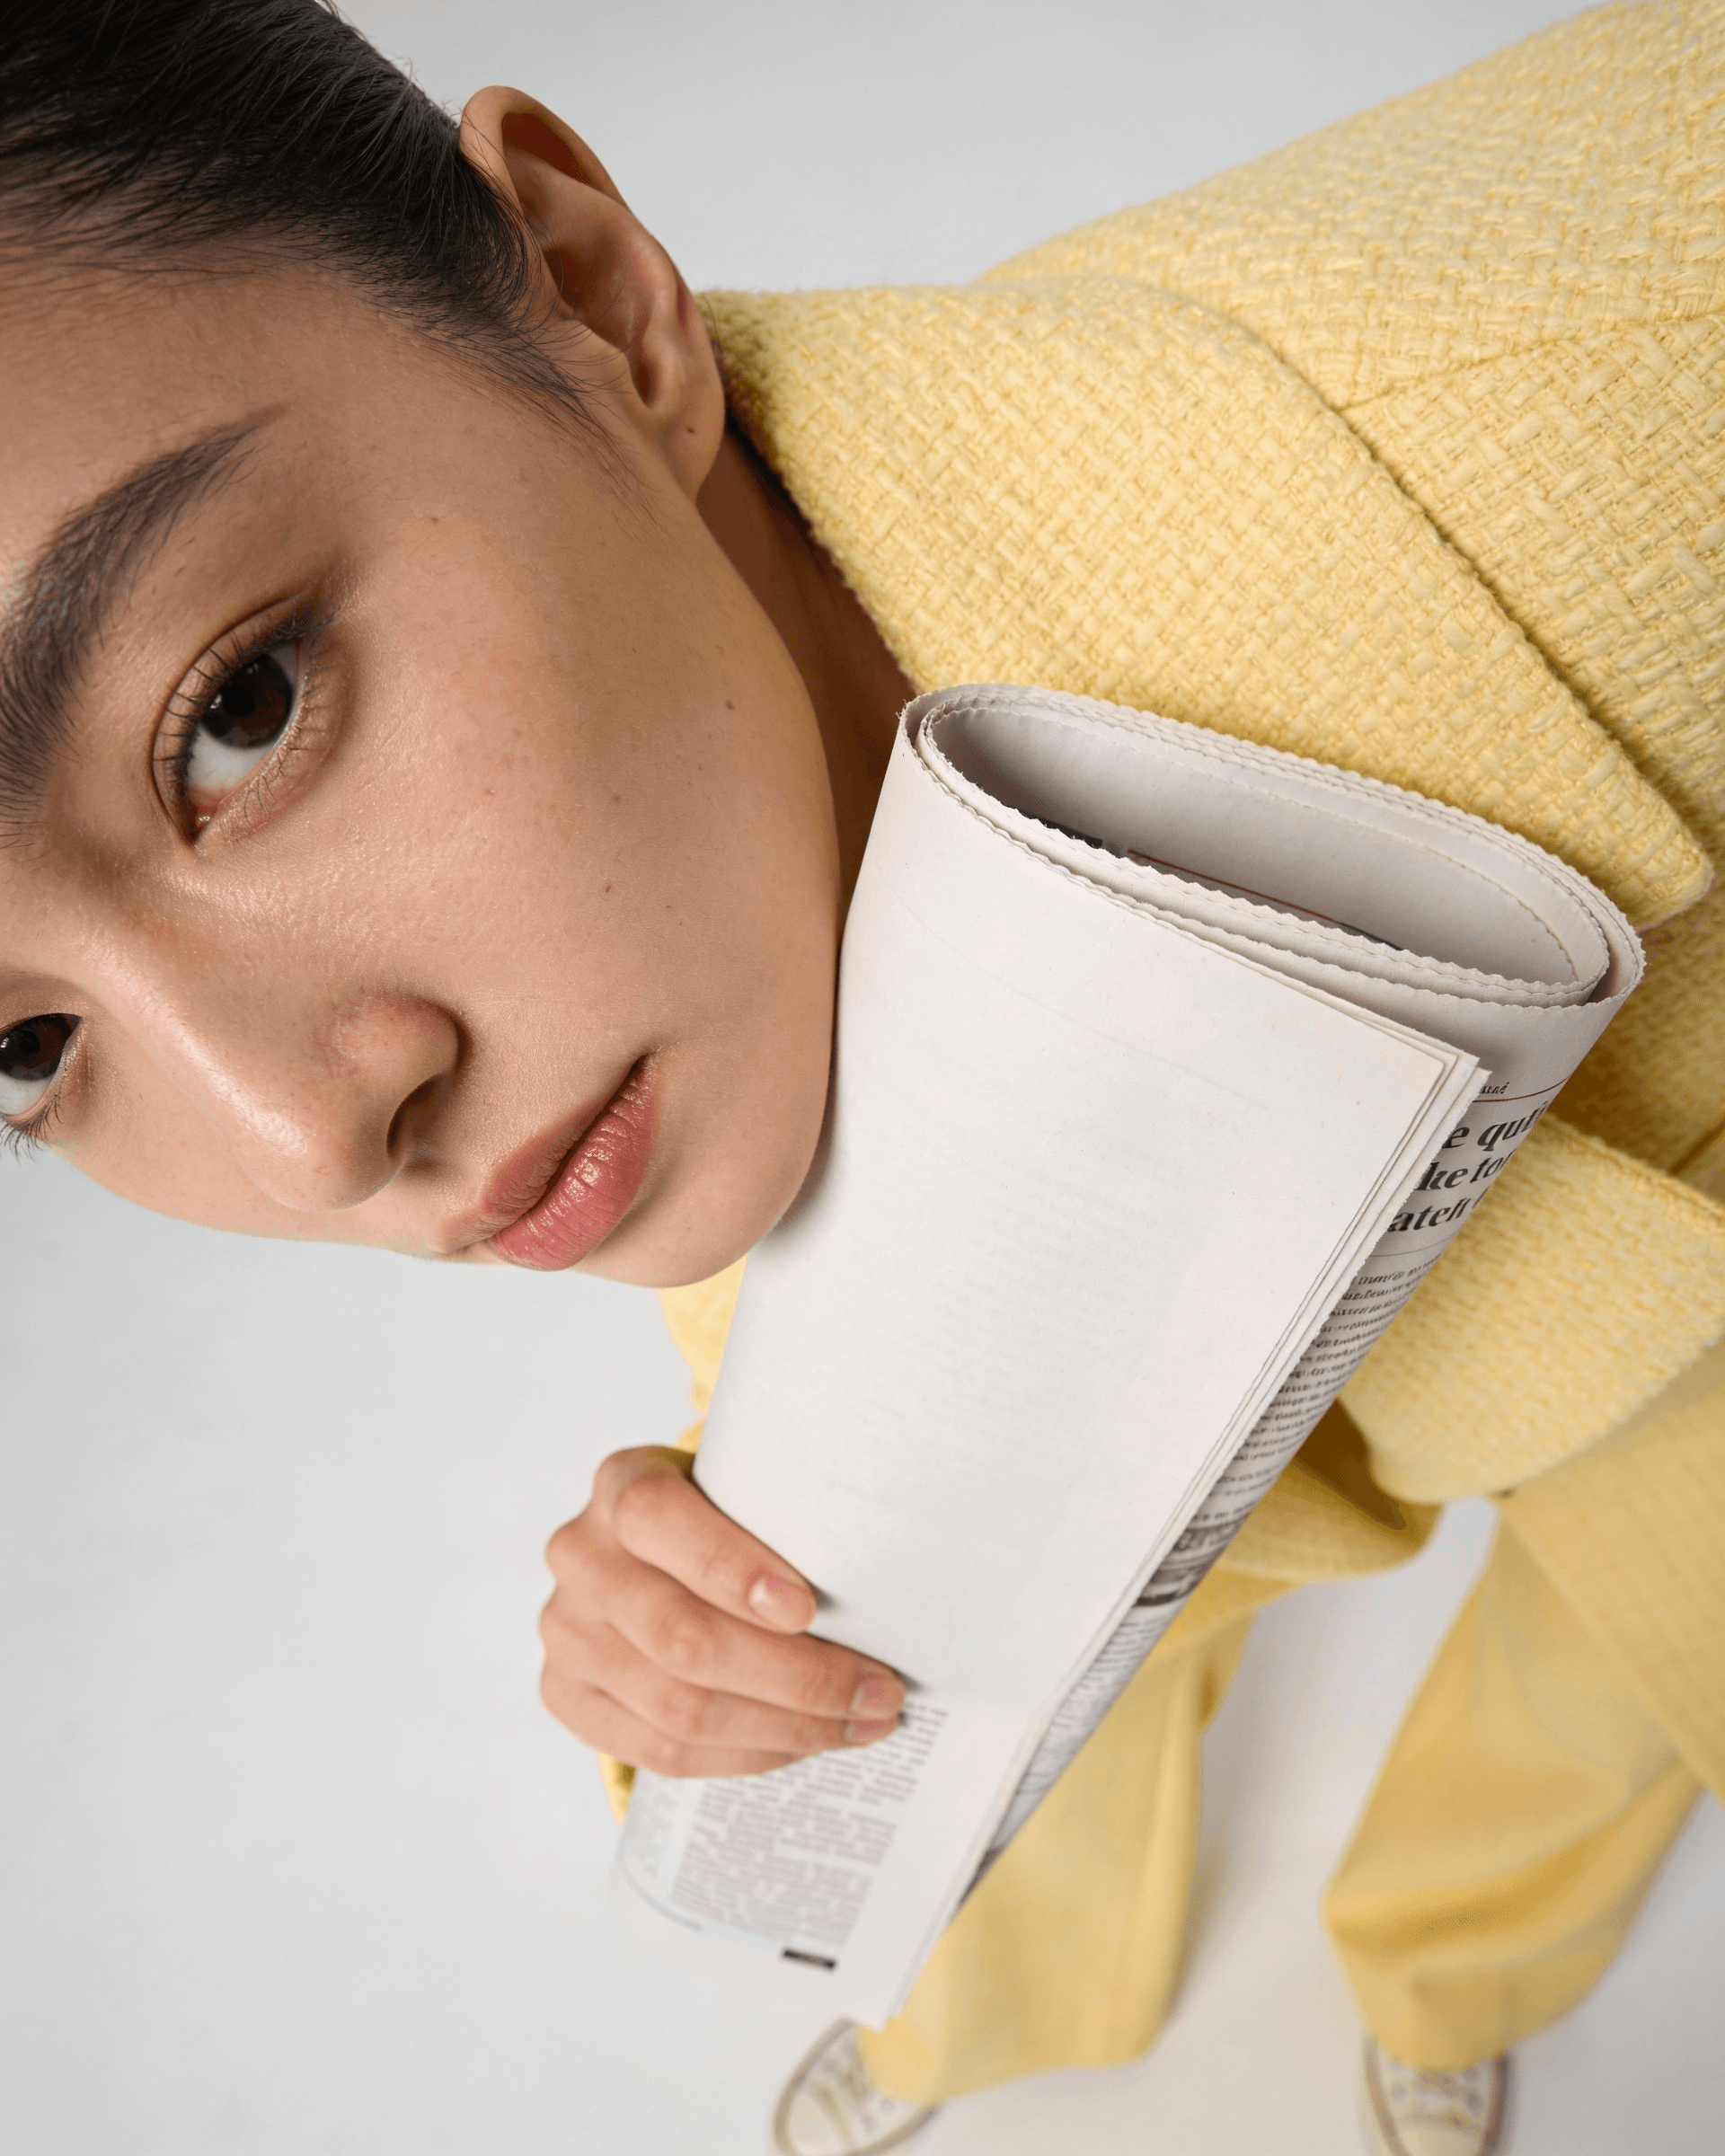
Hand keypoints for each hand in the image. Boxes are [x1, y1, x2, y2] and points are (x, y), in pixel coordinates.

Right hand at [540, 1446, 904, 1776]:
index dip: (731, 1567)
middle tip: (879, 1692)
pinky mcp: (565, 1694)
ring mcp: (566, 1631)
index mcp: (621, 1483)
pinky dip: (743, 1756)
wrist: (648, 1554)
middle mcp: (581, 1556)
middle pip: (684, 1638)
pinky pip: (659, 1751)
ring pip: (678, 1708)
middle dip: (798, 1677)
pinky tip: (798, 1743)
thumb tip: (885, 1588)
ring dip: (785, 1728)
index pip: (657, 1519)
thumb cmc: (721, 1518)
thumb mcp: (741, 1488)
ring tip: (858, 1724)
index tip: (810, 1607)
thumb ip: (781, 1517)